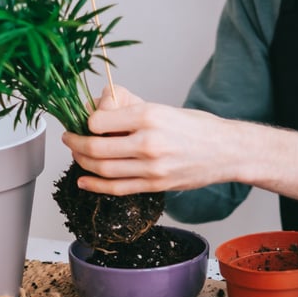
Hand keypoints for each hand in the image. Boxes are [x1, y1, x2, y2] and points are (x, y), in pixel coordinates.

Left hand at [61, 85, 237, 195]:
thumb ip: (132, 110)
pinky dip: (95, 186)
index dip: (86, 121)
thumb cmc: (198, 127)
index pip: (99, 120)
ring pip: (102, 169)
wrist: (227, 151)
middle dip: (75, 143)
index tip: (84, 121)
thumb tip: (101, 109)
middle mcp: (149, 141)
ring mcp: (151, 167)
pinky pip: (117, 188)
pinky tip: (84, 180)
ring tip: (77, 155)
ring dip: (82, 163)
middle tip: (70, 138)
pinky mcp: (155, 184)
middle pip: (96, 147)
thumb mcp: (164, 108)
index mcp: (150, 115)